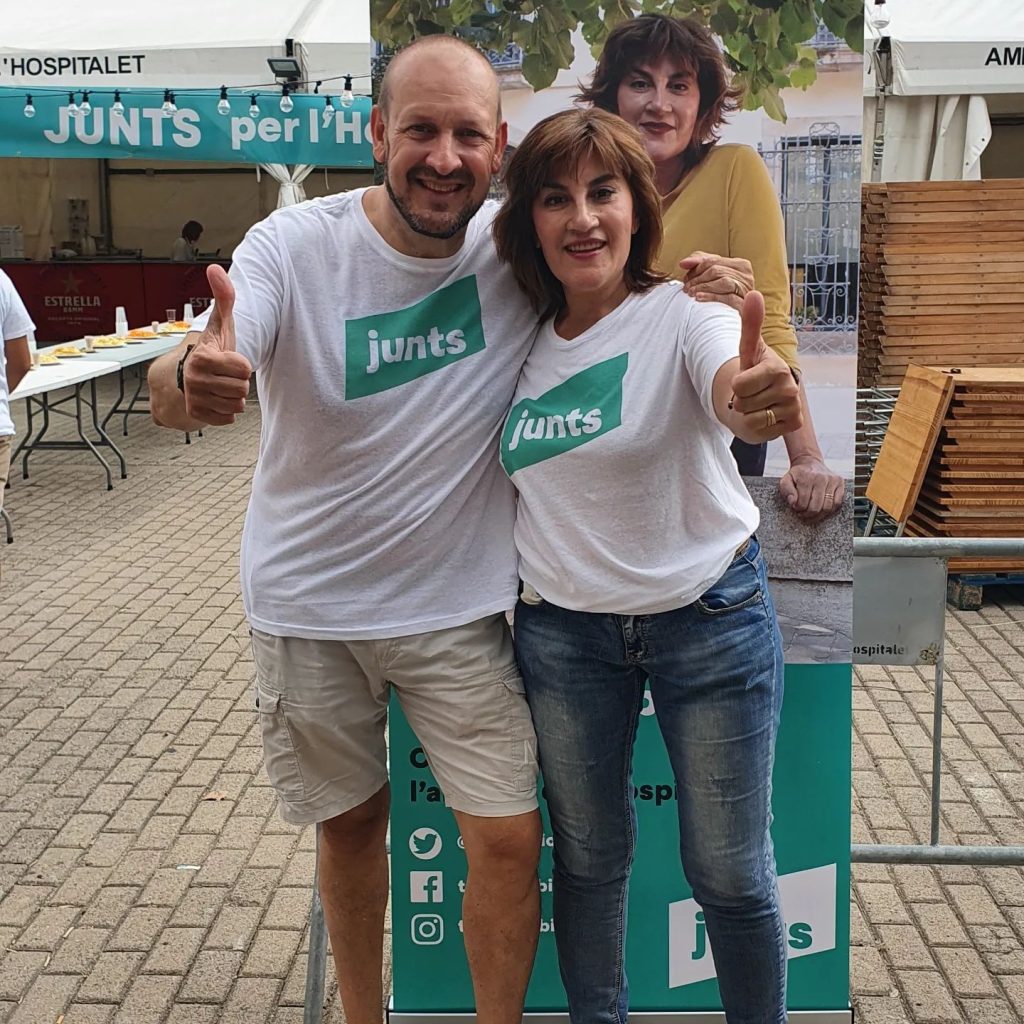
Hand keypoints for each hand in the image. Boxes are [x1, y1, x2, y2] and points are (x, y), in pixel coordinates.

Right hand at [183, 265, 251, 425]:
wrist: (194, 372)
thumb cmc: (213, 347)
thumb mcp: (221, 323)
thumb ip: (223, 297)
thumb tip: (215, 269)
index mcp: (201, 358)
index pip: (244, 369)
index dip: (242, 364)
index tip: (229, 359)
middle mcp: (194, 379)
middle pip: (241, 388)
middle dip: (239, 381)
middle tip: (225, 374)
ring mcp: (194, 398)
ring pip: (236, 405)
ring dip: (234, 396)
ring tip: (222, 385)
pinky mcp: (197, 415)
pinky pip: (228, 418)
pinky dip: (227, 411)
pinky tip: (217, 398)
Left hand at [680, 251, 754, 311]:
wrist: (735, 322)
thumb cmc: (723, 298)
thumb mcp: (713, 277)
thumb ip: (699, 264)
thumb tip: (683, 263)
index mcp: (740, 265)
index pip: (714, 260)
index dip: (696, 268)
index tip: (685, 279)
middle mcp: (746, 276)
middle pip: (716, 270)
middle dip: (697, 278)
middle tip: (686, 288)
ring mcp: (747, 290)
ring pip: (723, 281)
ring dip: (703, 287)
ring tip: (691, 293)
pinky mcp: (744, 305)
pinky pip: (728, 298)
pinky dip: (711, 296)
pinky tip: (699, 298)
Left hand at [729, 292, 801, 443]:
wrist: (761, 398)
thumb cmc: (753, 372)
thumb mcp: (747, 350)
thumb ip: (750, 324)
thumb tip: (754, 293)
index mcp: (777, 367)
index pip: (740, 385)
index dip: (735, 386)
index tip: (745, 380)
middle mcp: (790, 387)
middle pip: (743, 402)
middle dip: (741, 401)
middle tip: (751, 394)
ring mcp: (793, 407)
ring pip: (751, 418)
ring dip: (748, 414)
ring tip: (757, 404)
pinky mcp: (793, 424)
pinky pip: (760, 431)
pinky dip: (757, 427)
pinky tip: (766, 416)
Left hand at [779, 456, 844, 521]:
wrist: (809, 462)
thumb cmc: (797, 475)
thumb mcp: (786, 480)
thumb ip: (786, 491)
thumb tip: (792, 502)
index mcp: (807, 478)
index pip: (803, 503)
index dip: (798, 509)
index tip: (796, 508)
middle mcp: (821, 478)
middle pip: (816, 507)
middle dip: (807, 514)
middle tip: (803, 513)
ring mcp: (832, 480)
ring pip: (827, 507)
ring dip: (818, 515)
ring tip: (811, 513)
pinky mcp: (840, 482)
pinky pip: (837, 503)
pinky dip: (829, 510)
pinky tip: (821, 509)